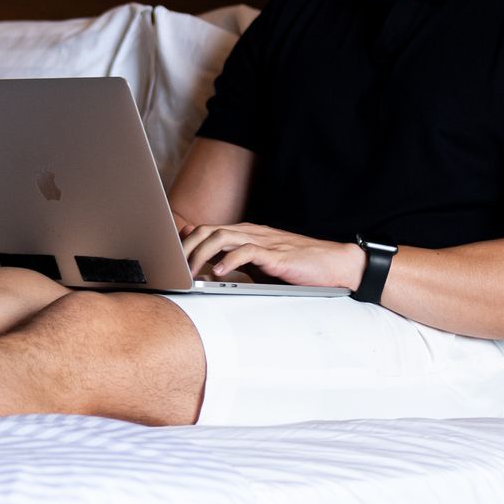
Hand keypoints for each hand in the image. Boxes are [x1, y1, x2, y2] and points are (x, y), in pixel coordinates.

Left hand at [177, 220, 363, 290]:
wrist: (333, 264)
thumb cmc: (296, 267)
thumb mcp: (258, 264)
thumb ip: (233, 258)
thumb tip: (205, 261)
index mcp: (245, 234)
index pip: (207, 230)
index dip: (185, 242)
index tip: (169, 259)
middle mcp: (251, 233)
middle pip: (208, 230)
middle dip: (187, 247)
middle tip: (174, 267)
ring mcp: (264, 242)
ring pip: (223, 237)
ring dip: (202, 254)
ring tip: (190, 272)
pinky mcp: (276, 255)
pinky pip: (248, 252)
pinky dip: (230, 260)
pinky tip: (219, 273)